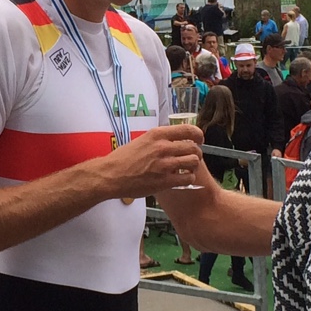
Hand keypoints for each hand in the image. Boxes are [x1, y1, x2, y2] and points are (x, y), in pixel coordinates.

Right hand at [86, 124, 209, 200]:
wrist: (111, 175)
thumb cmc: (123, 159)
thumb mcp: (141, 141)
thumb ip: (158, 140)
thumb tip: (172, 140)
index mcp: (157, 134)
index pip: (188, 130)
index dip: (198, 135)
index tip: (199, 140)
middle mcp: (163, 147)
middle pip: (194, 148)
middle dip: (197, 153)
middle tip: (193, 157)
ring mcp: (165, 164)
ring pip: (194, 162)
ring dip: (193, 166)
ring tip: (188, 168)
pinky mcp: (165, 180)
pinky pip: (188, 178)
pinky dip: (188, 178)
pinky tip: (182, 178)